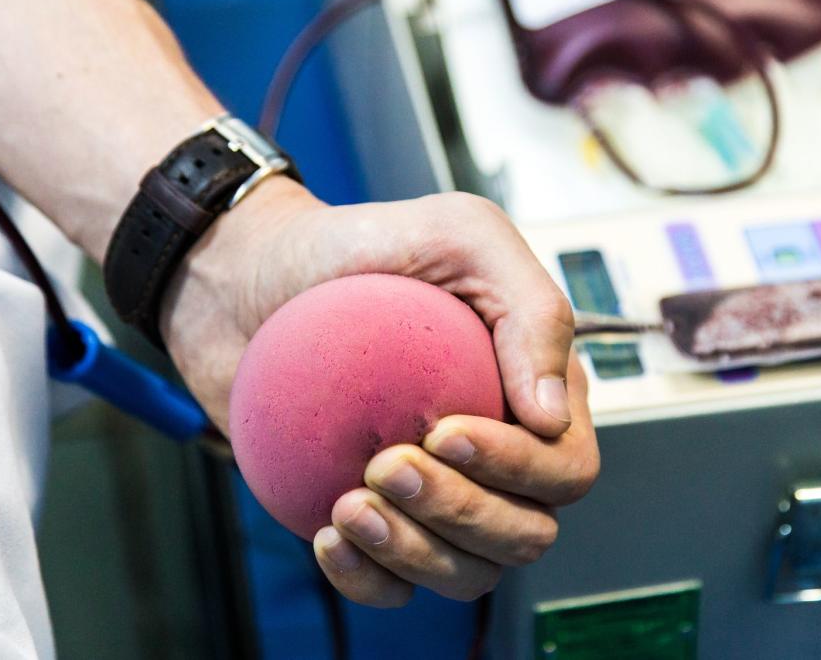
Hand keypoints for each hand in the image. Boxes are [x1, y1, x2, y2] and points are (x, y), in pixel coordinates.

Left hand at [160, 179, 599, 603]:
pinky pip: (395, 586)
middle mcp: (497, 457)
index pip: (566, 467)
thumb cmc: (361, 246)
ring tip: (348, 505)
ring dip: (415, 553)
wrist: (254, 275)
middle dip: (463, 513)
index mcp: (533, 394)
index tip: (441, 429)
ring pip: (467, 572)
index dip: (517, 467)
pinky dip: (368, 579)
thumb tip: (552, 418)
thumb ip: (532, 310)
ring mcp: (436, 494)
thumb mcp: (460, 234)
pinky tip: (327, 537)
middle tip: (384, 461)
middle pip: (525, 533)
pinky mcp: (376, 520)